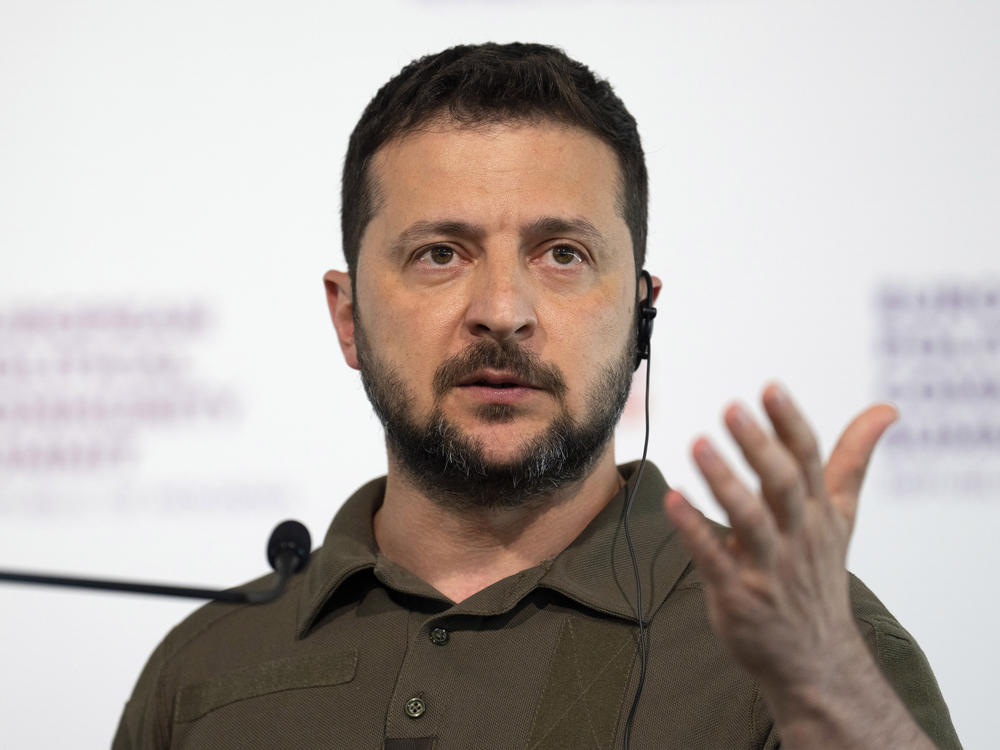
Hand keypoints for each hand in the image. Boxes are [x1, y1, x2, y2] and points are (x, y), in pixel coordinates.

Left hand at [663, 383, 898, 692]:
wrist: (815, 660)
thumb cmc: (819, 574)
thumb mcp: (843, 517)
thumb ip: (853, 460)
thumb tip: (886, 409)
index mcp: (819, 513)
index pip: (809, 460)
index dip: (790, 424)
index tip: (770, 388)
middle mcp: (797, 536)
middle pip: (783, 485)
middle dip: (759, 446)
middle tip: (732, 408)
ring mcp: (768, 567)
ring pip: (749, 519)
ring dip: (724, 481)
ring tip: (698, 444)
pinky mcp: (738, 594)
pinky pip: (713, 558)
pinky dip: (693, 529)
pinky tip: (671, 499)